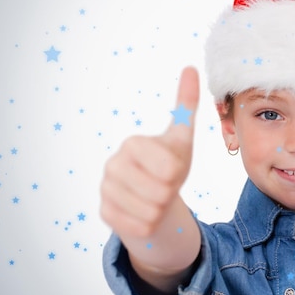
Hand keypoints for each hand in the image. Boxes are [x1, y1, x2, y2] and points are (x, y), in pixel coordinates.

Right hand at [100, 67, 198, 237]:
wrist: (153, 195)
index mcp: (133, 144)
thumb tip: (190, 66)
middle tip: (162, 185)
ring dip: (160, 210)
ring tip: (153, 197)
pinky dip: (149, 225)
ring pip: (151, 213)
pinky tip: (142, 211)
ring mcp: (105, 190)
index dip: (177, 175)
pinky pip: (140, 228)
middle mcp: (113, 164)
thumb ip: (186, 104)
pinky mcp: (104, 214)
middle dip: (169, 193)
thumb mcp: (182, 136)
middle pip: (161, 193)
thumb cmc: (169, 163)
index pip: (170, 171)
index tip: (169, 167)